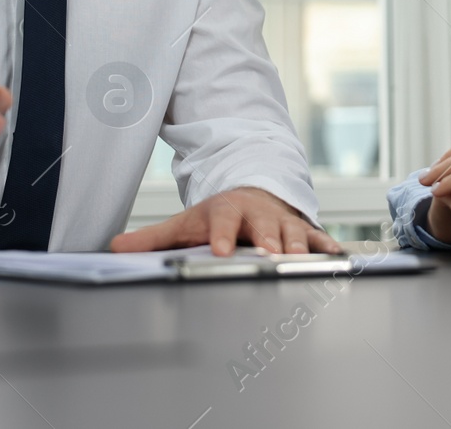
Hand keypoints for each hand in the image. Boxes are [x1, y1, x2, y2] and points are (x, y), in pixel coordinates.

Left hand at [110, 186, 340, 256]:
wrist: (255, 192)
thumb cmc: (219, 216)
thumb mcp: (185, 224)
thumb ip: (152, 239)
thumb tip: (114, 247)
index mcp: (228, 210)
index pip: (223, 220)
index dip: (222, 234)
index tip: (220, 250)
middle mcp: (259, 214)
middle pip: (264, 225)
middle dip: (268, 239)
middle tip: (270, 253)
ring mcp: (284, 221)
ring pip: (295, 232)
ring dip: (299, 245)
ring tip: (300, 259)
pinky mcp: (304, 231)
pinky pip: (319, 239)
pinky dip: (327, 247)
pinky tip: (336, 258)